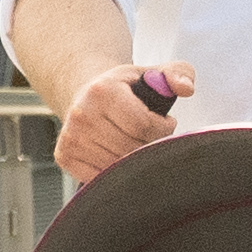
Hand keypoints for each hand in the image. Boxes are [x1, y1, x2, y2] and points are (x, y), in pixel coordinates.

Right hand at [44, 63, 191, 186]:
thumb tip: (187, 88)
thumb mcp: (153, 73)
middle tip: (151, 134)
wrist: (85, 94)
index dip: (163, 129)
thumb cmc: (125, 88)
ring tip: (136, 141)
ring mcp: (71, 138)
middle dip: (151, 145)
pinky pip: (101, 177)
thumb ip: (178, 73)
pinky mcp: (65, 157)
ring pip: (118, 166)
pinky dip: (116, 171)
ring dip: (135, 160)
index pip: (144, 126)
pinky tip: (118, 153)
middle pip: (132, 148)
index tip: (164, 122)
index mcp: (102, 91)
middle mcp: (81, 114)